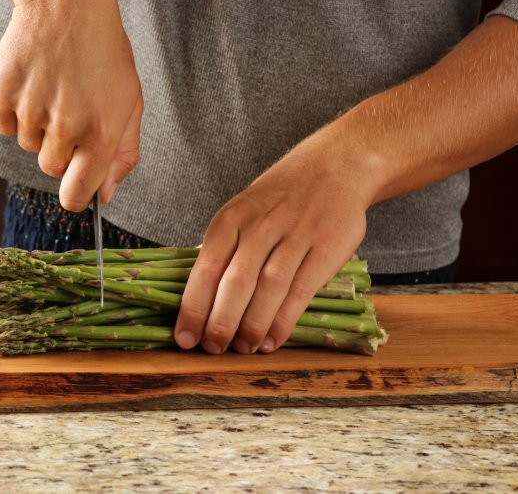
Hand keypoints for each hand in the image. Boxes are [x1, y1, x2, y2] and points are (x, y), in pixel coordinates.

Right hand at [0, 0, 141, 209]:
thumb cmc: (103, 52)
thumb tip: (104, 196)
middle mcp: (66, 125)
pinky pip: (4, 124)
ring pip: (28, 144)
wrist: (66, 2)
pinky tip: (33, 81)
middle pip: (50, 168)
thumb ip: (122, 154)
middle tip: (70, 111)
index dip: (75, 194)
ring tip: (54, 87)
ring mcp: (32, 109)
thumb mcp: (130, 101)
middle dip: (60, 149)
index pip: (77, 194)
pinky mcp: (2, 93)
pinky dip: (14, 110)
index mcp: (102, 132)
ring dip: (38, 125)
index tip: (75, 188)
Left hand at [175, 120, 378, 353]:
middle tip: (213, 349)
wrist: (333, 168)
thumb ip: (222, 249)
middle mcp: (260, 226)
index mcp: (231, 219)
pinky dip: (284, 320)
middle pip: (235, 282)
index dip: (193, 308)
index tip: (184, 338)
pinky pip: (300, 290)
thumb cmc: (279, 199)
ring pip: (268, 288)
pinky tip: (271, 340)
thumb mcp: (241, 212)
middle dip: (220, 322)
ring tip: (242, 349)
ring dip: (252, 325)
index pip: (206, 269)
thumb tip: (196, 296)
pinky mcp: (326, 247)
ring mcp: (295, 236)